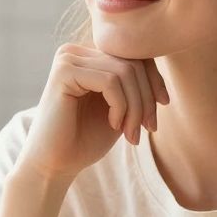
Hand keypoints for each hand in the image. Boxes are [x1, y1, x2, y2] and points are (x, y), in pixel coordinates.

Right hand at [14, 43, 169, 182]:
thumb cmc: (85, 140)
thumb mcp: (120, 108)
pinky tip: (114, 125)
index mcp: (88, 56)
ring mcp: (68, 58)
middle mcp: (76, 51)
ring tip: (131, 133)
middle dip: (147, 99)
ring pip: (125, 72)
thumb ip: (135, 86)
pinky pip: (110, 81)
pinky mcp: (64, 71)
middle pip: (132, 62)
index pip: (135, 56)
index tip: (162, 109)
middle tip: (147, 129)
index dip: (154, 81)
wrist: (53, 165)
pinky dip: (121, 106)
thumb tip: (163, 70)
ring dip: (136, 107)